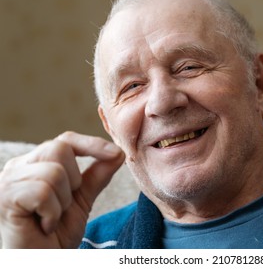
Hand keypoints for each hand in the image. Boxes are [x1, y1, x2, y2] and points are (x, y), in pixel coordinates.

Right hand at [0, 132, 124, 247]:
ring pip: (54, 171)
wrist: (41, 263)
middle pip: (59, 148)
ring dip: (62, 201)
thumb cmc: (55, 234)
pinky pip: (43, 191)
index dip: (91, 144)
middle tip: (63, 206)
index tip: (115, 153)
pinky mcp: (5, 197)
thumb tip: (118, 152)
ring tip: (52, 218)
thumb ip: (97, 175)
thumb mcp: (82, 199)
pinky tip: (44, 226)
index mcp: (35, 163)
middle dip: (73, 181)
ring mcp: (8, 181)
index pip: (65, 140)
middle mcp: (18, 167)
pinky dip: (52, 212)